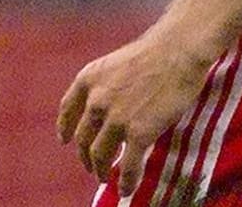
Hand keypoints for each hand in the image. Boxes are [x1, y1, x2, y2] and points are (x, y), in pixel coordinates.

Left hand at [57, 30, 214, 196]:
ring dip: (101, 171)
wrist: (177, 51)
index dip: (64, 128)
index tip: (65, 140)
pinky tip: (127, 189)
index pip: (67, 110)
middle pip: (83, 138)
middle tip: (92, 166)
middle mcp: (96, 100)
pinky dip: (126, 181)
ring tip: (107, 178)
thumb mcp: (116, 63)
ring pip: (100, 155)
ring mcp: (116, 118)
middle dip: (86, 156)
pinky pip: (128, 166)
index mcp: (88, 79)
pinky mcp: (138, 133)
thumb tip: (106, 107)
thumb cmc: (154, 54)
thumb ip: (106, 85)